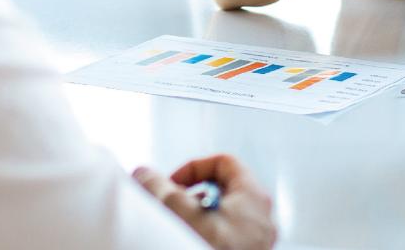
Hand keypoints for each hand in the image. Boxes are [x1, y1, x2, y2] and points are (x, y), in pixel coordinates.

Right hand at [133, 155, 276, 249]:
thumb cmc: (207, 247)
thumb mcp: (176, 208)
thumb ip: (158, 185)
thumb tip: (143, 173)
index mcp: (254, 196)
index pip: (224, 163)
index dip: (194, 168)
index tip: (172, 185)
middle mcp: (261, 217)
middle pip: (224, 190)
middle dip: (192, 195)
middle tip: (172, 207)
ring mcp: (256, 240)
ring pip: (224, 216)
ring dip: (196, 217)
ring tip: (179, 227)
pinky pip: (227, 237)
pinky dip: (205, 234)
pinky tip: (187, 241)